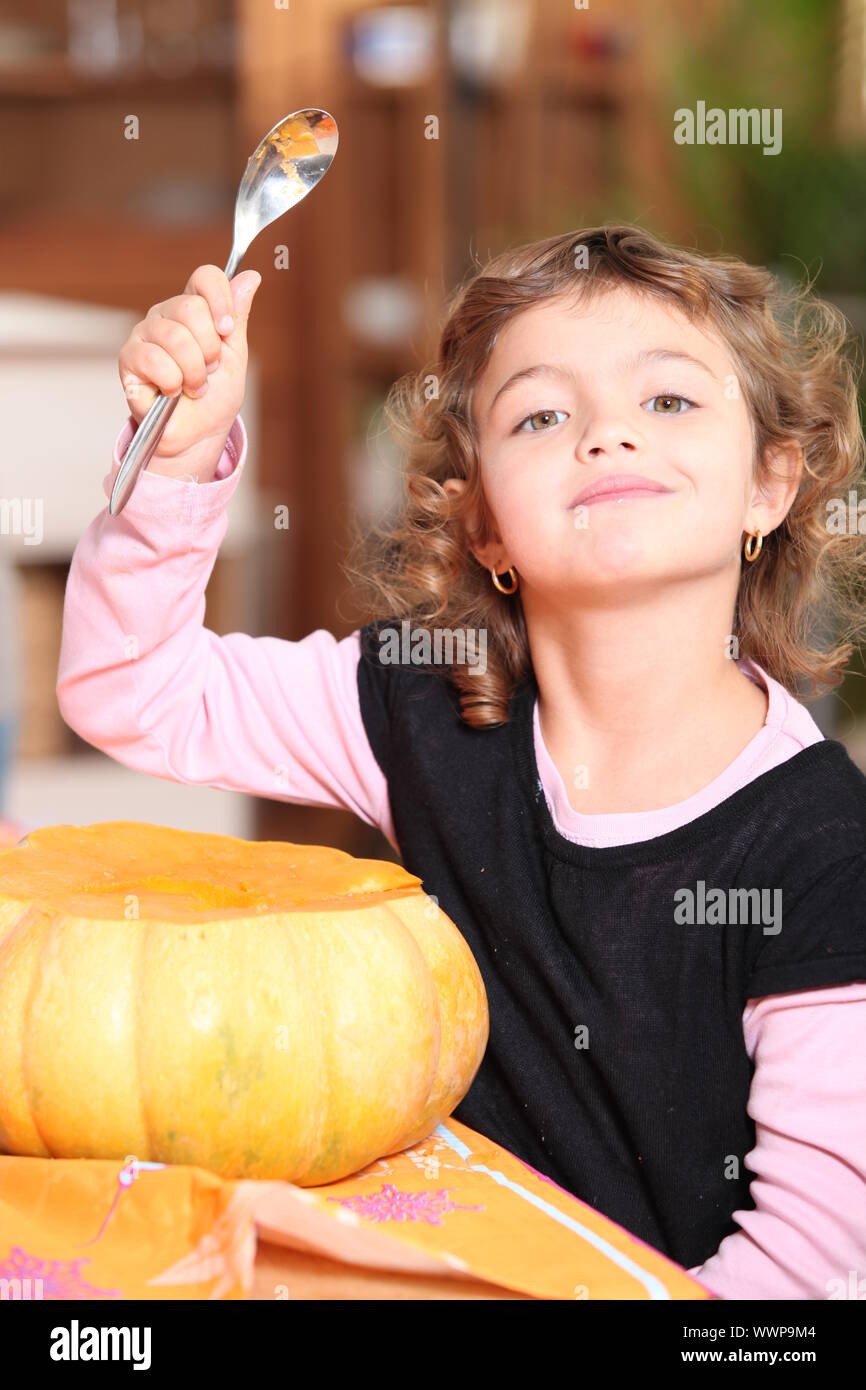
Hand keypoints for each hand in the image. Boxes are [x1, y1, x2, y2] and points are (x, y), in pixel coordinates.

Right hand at [118, 264, 260, 476]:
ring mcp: (144, 334)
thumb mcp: (235, 355)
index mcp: (193, 308)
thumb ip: (239, 316)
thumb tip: (251, 277)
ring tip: (192, 386)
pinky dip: (172, 383)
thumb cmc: (215, 397)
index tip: (228, 329)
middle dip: (209, 349)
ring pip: (176, 338)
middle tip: (208, 370)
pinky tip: (171, 392)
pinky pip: (156, 361)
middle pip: (191, 308)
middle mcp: (166, 315)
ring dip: (194, 372)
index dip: (220, 299)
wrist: (199, 433)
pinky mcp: (128, 358)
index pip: (205, 277)